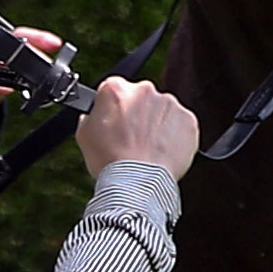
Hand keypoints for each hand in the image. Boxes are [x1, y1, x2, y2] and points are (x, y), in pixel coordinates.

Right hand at [80, 76, 199, 180]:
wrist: (137, 182)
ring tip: (147, 149)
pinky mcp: (188, 120)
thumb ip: (89, 116)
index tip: (116, 123)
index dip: (113, 109)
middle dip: (137, 115)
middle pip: (140, 99)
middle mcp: (145, 90)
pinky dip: (174, 136)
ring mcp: (170, 104)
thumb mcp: (83, 136)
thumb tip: (93, 114)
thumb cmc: (110, 161)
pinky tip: (162, 152)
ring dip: (156, 125)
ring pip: (162, 111)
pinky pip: (181, 125)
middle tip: (132, 139)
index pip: (114, 91)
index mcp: (116, 89)